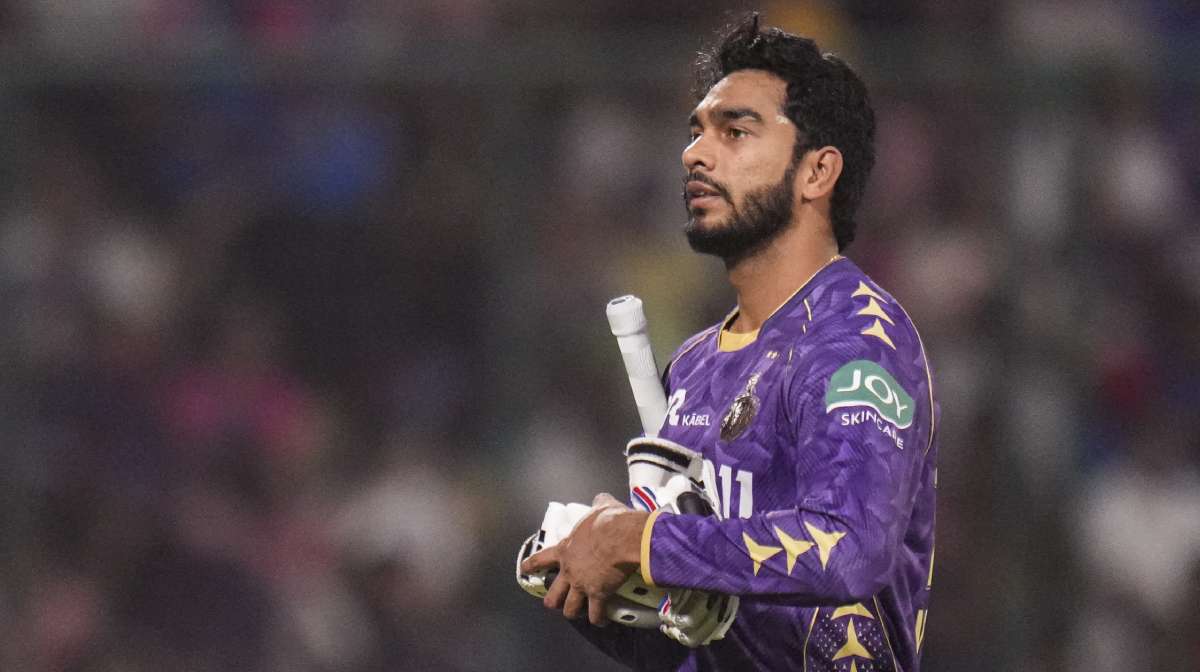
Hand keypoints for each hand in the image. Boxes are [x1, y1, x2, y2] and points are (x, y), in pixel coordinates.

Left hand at [521, 493, 648, 625]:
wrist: (620, 538)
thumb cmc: (608, 522)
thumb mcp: (601, 508)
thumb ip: (598, 504)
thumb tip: (600, 499)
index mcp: (566, 550)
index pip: (542, 559)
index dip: (532, 565)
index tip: (524, 569)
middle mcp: (570, 571)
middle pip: (553, 593)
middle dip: (553, 600)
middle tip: (554, 602)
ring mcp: (582, 585)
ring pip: (570, 608)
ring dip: (572, 612)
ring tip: (576, 614)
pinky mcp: (598, 595)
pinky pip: (595, 614)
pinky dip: (598, 619)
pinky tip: (600, 621)